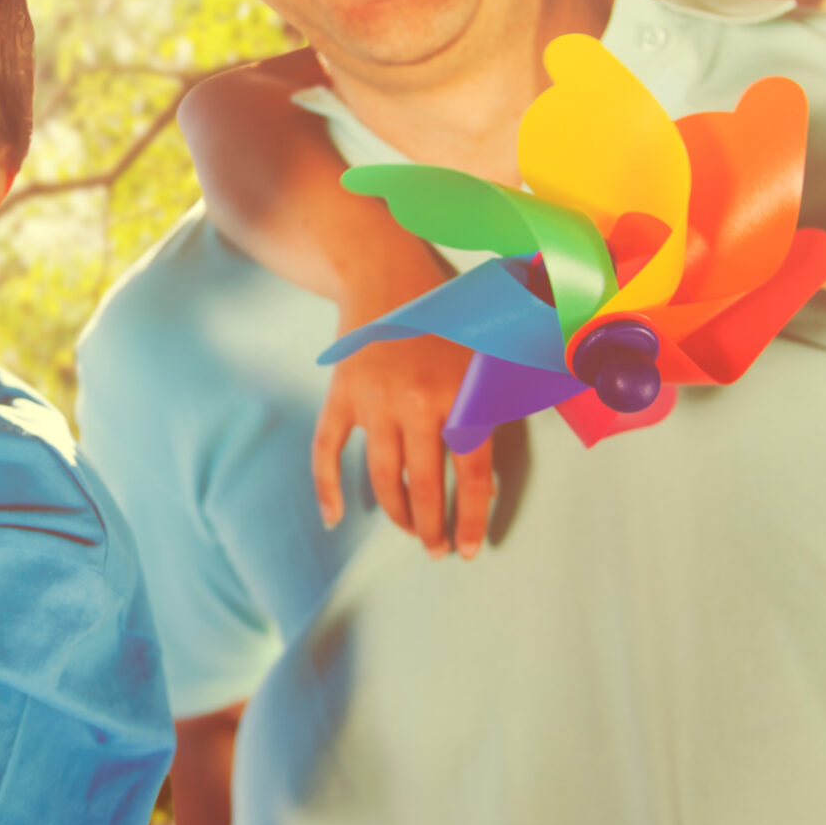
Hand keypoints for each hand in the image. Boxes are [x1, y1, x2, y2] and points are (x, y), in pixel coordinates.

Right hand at [311, 337, 495, 557]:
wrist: (388, 274)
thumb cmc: (449, 317)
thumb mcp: (489, 355)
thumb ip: (499, 409)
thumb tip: (494, 480)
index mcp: (459, 395)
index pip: (470, 475)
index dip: (471, 518)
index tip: (469, 550)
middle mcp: (415, 403)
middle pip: (423, 484)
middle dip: (431, 526)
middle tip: (437, 550)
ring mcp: (373, 401)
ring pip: (381, 476)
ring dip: (396, 512)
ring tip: (410, 532)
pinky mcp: (341, 395)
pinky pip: (328, 450)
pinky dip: (326, 486)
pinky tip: (334, 518)